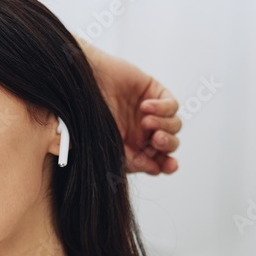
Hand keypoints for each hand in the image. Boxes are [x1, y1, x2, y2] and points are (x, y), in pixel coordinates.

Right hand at [80, 40, 181, 174]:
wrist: (81, 86)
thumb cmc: (89, 114)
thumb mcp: (108, 145)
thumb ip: (131, 161)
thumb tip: (155, 170)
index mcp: (133, 146)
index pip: (158, 160)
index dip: (166, 165)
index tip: (169, 165)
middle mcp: (143, 130)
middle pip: (170, 144)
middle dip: (168, 144)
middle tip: (157, 139)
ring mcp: (150, 112)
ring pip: (174, 125)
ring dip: (164, 125)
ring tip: (146, 121)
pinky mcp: (154, 92)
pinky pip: (172, 105)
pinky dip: (162, 108)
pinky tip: (145, 106)